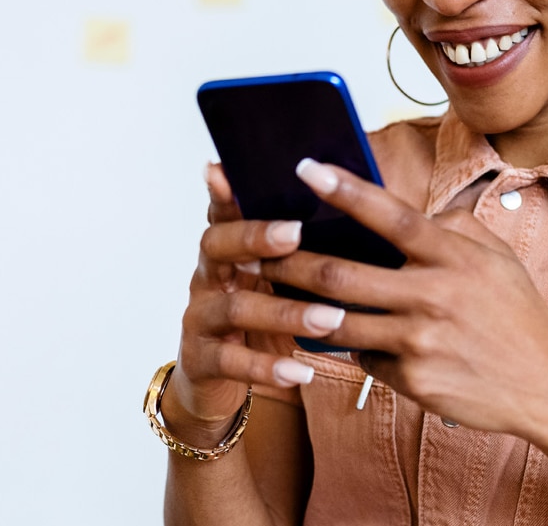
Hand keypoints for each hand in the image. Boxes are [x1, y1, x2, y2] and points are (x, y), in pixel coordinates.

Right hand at [162, 163, 346, 443]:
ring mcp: (200, 317)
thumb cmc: (260, 315)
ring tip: (331, 317)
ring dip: (285, 311)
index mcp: (226, 249)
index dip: (223, 192)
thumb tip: (348, 209)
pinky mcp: (202, 359)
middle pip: (217, 245)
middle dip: (256, 237)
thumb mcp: (271, 278)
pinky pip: (232, 361)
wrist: (217, 378)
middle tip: (297, 232)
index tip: (227, 169)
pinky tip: (301, 370)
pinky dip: (268, 366)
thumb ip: (295, 249)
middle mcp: (207, 276)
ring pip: (235, 306)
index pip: (223, 211)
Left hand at [258, 158, 547, 441]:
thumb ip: (448, 227)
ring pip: (337, 321)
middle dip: (290, 262)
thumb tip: (400, 210)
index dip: (346, 190)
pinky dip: (348, 344)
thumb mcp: (493, 257)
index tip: (306, 168)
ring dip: (298, 306)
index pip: (391, 215)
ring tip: (269, 289)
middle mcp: (434, 296)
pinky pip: (363, 356)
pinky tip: (336, 336)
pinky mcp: (414, 380)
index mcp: (452, 256)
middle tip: (255, 250)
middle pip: (341, 275)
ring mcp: (421, 342)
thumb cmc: (515, 312)